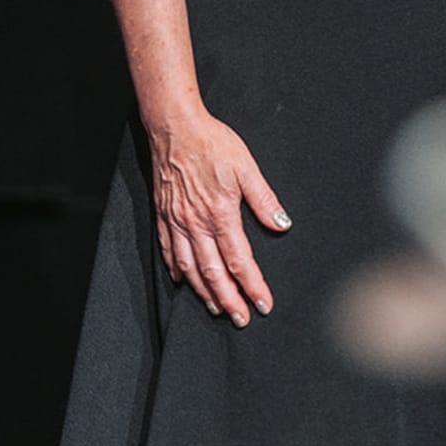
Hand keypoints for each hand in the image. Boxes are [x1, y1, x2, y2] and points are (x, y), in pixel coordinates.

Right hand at [149, 108, 290, 322]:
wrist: (174, 127)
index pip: (239, 260)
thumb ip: (264, 199)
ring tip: (216, 307)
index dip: (252, 285)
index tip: (263, 303)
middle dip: (229, 299)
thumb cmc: (212, 143)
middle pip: (213, 272)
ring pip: (189, 267)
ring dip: (203, 291)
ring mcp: (176, 221)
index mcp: (220, 214)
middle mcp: (196, 223)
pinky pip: (168, 250)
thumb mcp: (246, 167)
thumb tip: (281, 224)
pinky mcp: (163, 215)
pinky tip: (182, 280)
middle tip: (240, 318)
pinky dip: (176, 269)